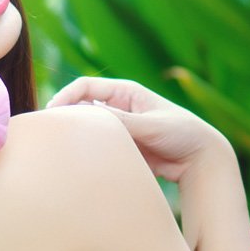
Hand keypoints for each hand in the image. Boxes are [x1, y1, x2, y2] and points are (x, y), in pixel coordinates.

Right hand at [47, 76, 227, 182]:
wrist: (201, 158)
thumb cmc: (181, 133)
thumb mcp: (149, 125)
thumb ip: (121, 122)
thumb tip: (89, 120)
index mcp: (126, 92)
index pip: (85, 87)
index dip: (65, 97)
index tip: (52, 113)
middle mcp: (118, 108)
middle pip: (81, 107)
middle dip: (65, 117)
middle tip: (48, 133)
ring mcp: (119, 129)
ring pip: (87, 129)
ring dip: (76, 136)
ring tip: (61, 149)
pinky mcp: (122, 147)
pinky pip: (97, 148)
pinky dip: (87, 152)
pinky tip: (80, 163)